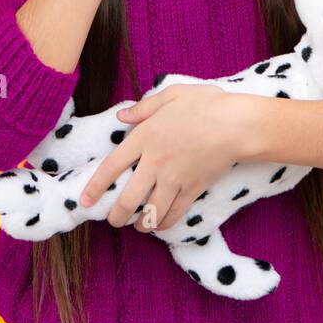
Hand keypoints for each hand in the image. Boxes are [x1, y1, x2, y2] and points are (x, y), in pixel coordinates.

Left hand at [77, 84, 250, 232]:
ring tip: (136, 227)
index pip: (111, 167)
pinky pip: (174, 213)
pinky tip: (159, 226)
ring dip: (140, 224)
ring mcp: (174, 179)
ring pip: (150, 212)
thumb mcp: (171, 94)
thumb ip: (143, 108)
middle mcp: (155, 162)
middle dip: (116, 215)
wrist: (238, 124)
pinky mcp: (193, 190)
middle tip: (112, 221)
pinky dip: (164, 224)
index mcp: (145, 137)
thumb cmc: (206, 104)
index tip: (84, 201)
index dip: (95, 187)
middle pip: (128, 198)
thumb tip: (121, 117)